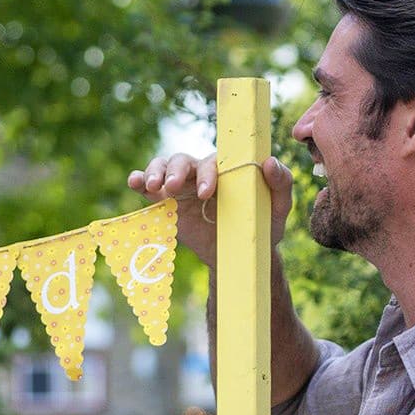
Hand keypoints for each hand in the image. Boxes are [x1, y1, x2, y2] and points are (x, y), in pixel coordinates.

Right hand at [126, 152, 293, 268]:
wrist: (239, 254)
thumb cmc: (262, 225)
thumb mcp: (278, 207)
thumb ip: (281, 184)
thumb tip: (268, 162)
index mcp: (226, 169)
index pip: (213, 162)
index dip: (206, 173)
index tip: (205, 193)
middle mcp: (201, 173)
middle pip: (183, 160)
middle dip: (176, 171)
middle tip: (173, 187)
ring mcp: (181, 187)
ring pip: (163, 167)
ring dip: (155, 172)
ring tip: (151, 186)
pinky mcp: (167, 203)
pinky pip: (149, 188)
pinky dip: (139, 180)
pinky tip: (133, 182)